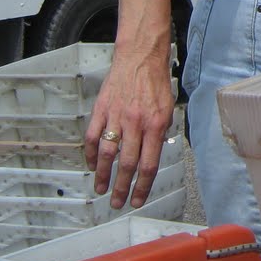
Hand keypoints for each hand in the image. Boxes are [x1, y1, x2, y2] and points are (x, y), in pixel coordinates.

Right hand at [84, 49, 175, 208]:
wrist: (140, 57)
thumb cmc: (156, 82)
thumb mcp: (168, 108)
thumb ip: (160, 132)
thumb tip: (153, 154)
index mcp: (155, 125)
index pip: (149, 164)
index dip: (142, 186)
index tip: (137, 200)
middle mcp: (135, 124)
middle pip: (127, 164)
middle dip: (121, 188)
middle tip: (117, 203)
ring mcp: (116, 117)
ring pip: (108, 154)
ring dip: (103, 175)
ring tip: (101, 189)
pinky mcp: (102, 110)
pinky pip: (94, 136)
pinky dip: (92, 154)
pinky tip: (92, 165)